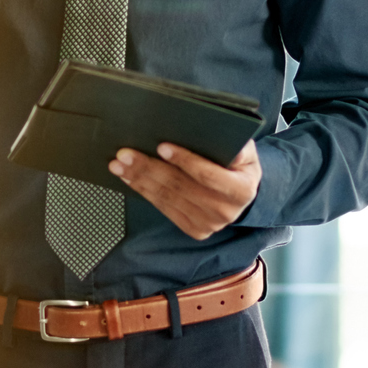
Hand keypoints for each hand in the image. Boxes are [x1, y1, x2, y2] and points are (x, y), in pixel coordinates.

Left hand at [109, 140, 261, 238]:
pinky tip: (130, 178)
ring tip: (120, 164)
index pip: (207, 174)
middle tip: (126, 153)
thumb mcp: (246, 151)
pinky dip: (144, 191)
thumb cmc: (239, 166)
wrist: (242, 195)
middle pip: (180, 187)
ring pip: (167, 198)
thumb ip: (237, 145)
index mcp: (241, 190)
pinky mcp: (194, 229)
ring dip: (140, 179)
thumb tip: (222, 138)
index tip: (161, 146)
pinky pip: (164, 208)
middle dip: (149, 168)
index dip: (184, 160)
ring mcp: (208, 224)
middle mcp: (225, 211)